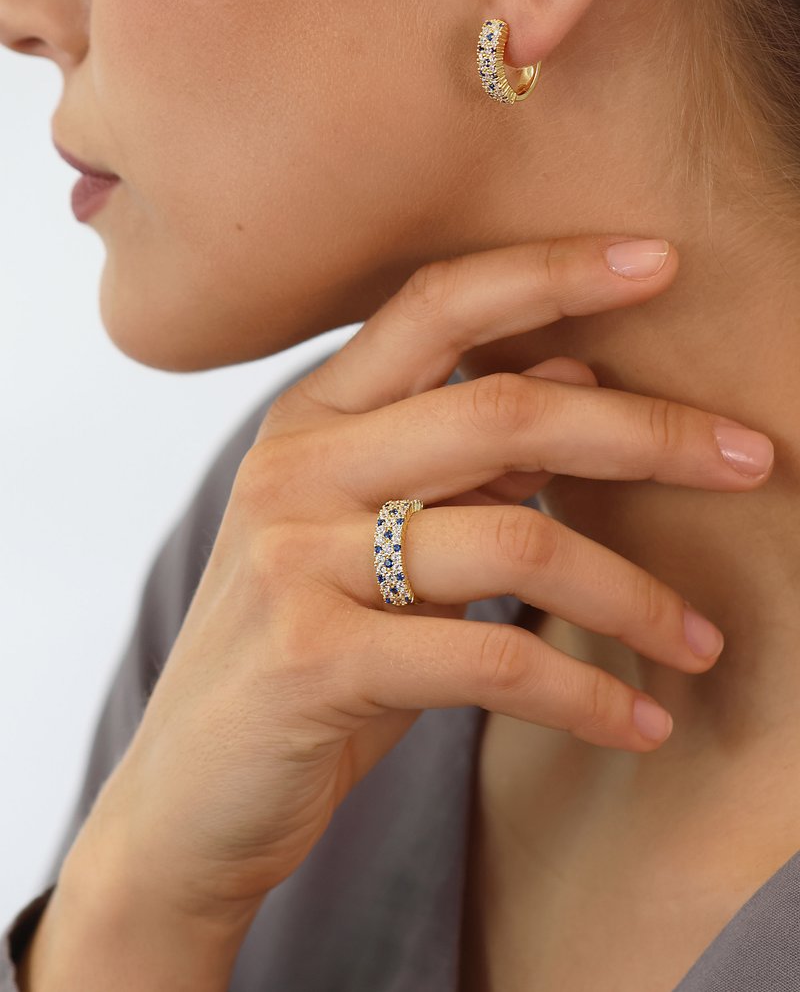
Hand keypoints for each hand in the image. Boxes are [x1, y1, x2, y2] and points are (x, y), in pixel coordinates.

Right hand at [74, 234, 772, 939]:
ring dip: (635, 594)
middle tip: (755, 458)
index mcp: (307, 419)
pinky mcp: (313, 659)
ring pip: (518, 537)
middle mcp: (295, 469)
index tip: (660, 259)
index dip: (550, 273)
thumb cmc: (301, 649)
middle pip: (503, 410)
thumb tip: (573, 370)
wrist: (190, 795)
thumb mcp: (367, 537)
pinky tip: (641, 723)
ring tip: (703, 640)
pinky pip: (493, 656)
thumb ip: (457, 452)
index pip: (436, 306)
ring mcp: (296, 559)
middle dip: (648, 431)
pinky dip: (587, 694)